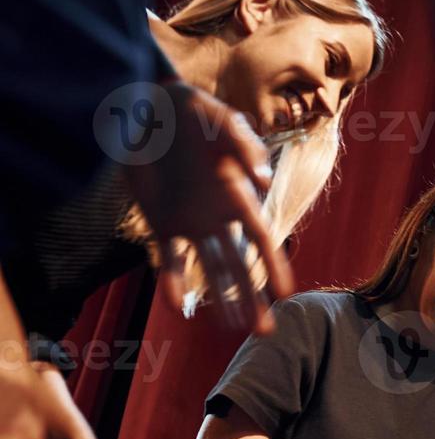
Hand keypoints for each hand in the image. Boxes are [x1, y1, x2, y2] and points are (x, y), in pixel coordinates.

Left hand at [123, 81, 292, 334]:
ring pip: (211, 268)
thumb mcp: (223, 122)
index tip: (285, 294)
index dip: (273, 267)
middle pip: (241, 264)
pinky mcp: (162, 221)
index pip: (261, 239)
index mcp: (239, 196)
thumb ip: (246, 147)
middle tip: (267, 331)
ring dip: (221, 299)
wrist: (145, 106)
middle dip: (254, 298)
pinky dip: (172, 281)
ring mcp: (191, 221)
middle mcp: (220, 215)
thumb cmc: (192, 110)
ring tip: (231, 329)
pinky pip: (169, 259)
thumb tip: (262, 181)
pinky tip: (177, 306)